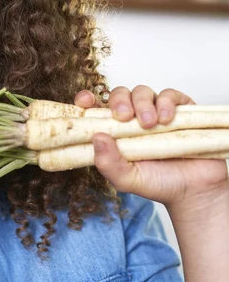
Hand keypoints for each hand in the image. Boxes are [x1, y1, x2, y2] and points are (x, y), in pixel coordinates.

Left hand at [74, 86, 228, 218]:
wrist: (196, 190)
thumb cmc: (159, 183)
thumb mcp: (127, 180)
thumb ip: (108, 164)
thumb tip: (97, 138)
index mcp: (114, 133)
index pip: (94, 110)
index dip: (87, 101)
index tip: (84, 101)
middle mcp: (132, 119)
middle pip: (119, 95)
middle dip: (118, 101)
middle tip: (124, 116)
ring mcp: (156, 112)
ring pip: (142, 91)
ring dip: (142, 104)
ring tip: (150, 124)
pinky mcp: (180, 110)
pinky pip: (170, 95)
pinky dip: (166, 102)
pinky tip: (166, 119)